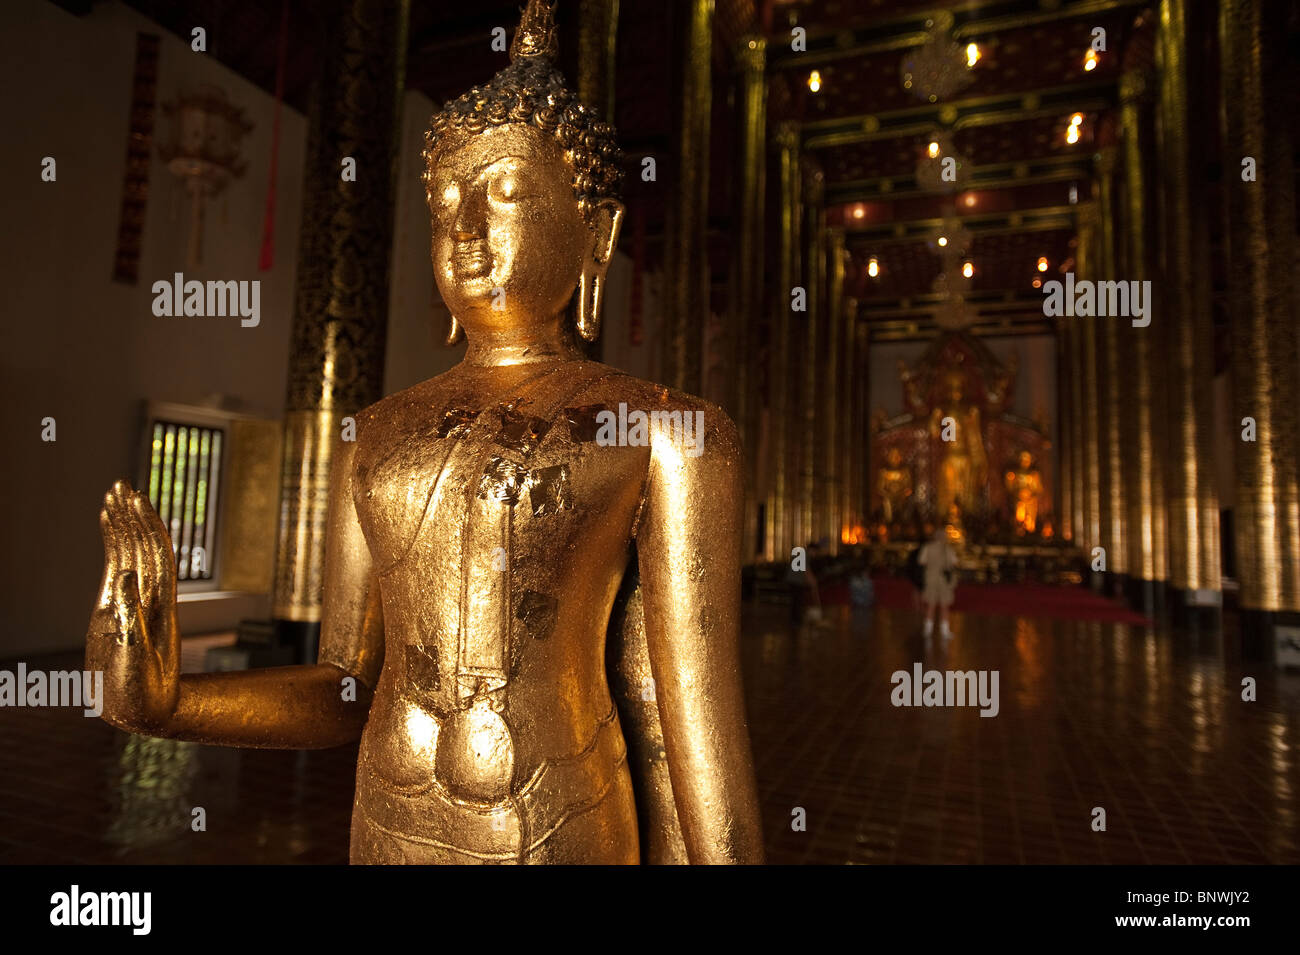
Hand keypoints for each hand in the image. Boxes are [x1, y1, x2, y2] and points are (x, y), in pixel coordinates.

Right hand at [85, 480, 180, 733]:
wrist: (144, 713)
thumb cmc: (143, 693)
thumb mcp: (136, 659)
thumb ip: (131, 619)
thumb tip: (127, 576)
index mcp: (156, 607)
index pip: (153, 556)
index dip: (145, 527)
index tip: (135, 499)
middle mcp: (147, 598)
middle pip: (144, 547)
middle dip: (133, 515)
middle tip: (121, 485)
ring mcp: (134, 601)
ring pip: (132, 553)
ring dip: (125, 523)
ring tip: (116, 494)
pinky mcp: (118, 610)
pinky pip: (118, 568)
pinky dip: (113, 544)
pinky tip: (109, 525)